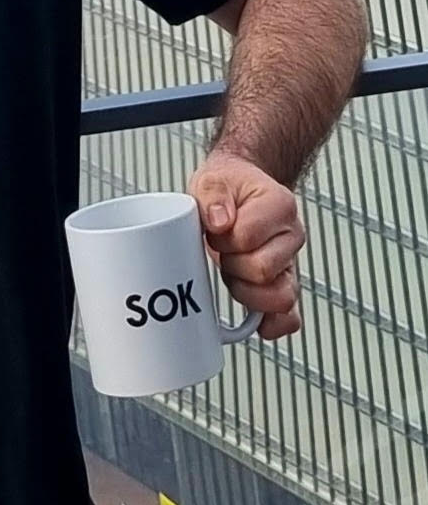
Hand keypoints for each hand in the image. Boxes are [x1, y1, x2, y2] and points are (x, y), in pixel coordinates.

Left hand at [189, 151, 304, 341]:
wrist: (240, 192)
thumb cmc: (228, 188)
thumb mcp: (212, 180)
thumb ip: (213, 195)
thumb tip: (220, 223)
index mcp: (279, 206)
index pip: (246, 237)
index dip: (222, 239)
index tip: (215, 229)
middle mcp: (292, 237)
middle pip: (263, 271)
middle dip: (232, 265)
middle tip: (221, 251)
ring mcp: (291, 265)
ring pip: (280, 299)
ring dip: (245, 293)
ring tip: (232, 274)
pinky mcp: (284, 287)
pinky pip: (288, 319)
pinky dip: (269, 324)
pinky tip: (251, 322)